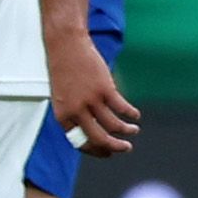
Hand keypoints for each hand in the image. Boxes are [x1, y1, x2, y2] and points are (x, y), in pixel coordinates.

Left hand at [48, 29, 141, 158]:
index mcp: (63, 116)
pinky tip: (135, 115)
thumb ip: (74, 112)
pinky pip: (122, 108)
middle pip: (99, 139)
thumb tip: (93, 128)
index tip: (107, 153)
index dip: (96, 150)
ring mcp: (91, 100)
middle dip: (114, 147)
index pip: (80, 142)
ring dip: (127, 131)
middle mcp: (76, 111)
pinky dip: (131, 114)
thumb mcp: (62, 95)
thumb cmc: (63, 69)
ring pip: (114, 125)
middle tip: (125, 148)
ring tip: (133, 130)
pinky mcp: (104, 88)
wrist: (65, 44)